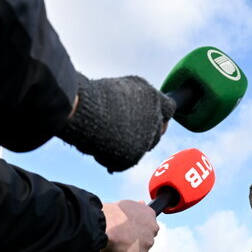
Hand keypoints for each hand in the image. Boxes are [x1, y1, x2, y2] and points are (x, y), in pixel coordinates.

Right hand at [59, 74, 175, 171]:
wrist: (82, 111)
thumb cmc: (95, 97)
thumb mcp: (121, 90)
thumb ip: (137, 102)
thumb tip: (141, 116)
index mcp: (152, 97)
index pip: (169, 108)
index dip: (160, 115)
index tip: (152, 119)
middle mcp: (154, 117)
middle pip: (158, 132)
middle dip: (145, 134)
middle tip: (125, 133)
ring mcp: (146, 137)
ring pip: (143, 147)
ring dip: (129, 145)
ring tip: (107, 137)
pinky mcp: (134, 155)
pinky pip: (127, 160)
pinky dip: (114, 158)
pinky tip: (100, 148)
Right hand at [100, 200, 158, 251]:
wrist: (106, 224)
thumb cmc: (113, 213)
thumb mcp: (128, 205)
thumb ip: (138, 208)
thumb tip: (142, 203)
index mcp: (150, 214)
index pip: (149, 225)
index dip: (138, 228)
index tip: (129, 229)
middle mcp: (153, 228)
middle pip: (146, 238)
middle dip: (136, 239)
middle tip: (121, 237)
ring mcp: (148, 242)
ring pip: (139, 249)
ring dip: (129, 248)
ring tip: (115, 243)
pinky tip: (114, 249)